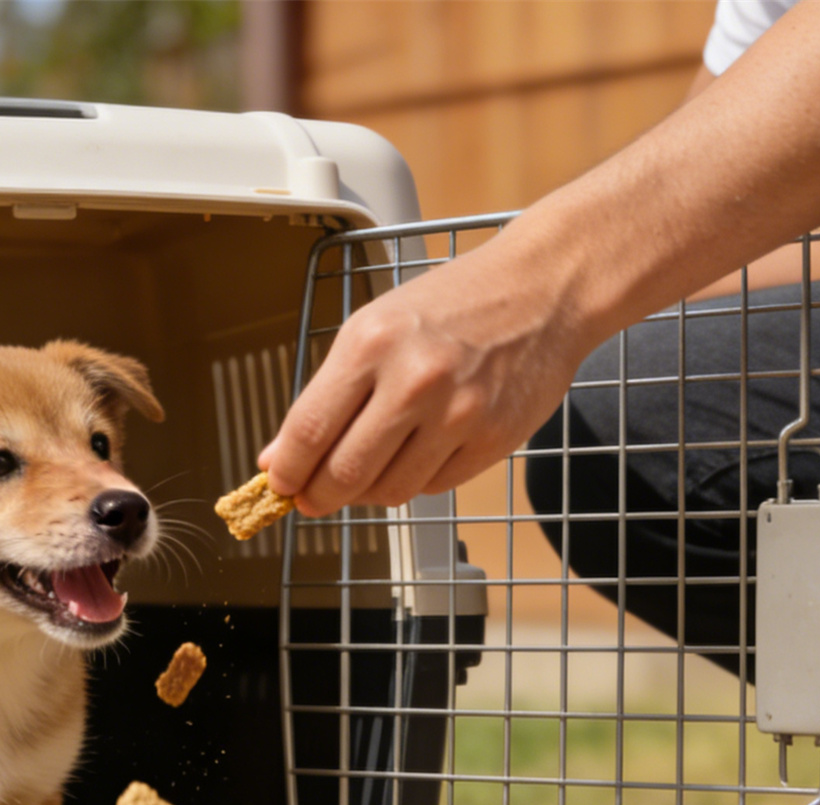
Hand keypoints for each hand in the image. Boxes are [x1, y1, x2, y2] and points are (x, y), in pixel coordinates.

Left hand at [258, 232, 582, 516]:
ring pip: (389, 491)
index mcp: (371, 345)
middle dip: (318, 496)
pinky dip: (414, 480)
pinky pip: (434, 486)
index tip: (279, 485)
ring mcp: (458, 415)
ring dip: (367, 493)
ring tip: (366, 471)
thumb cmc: (452, 305)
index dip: (286, 472)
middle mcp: (414, 382)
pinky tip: (415, 454)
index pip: (308, 432)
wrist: (542, 291)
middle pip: (344, 474)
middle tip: (313, 498)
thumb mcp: (375, 329)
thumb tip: (278, 458)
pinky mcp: (493, 441)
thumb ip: (326, 395)